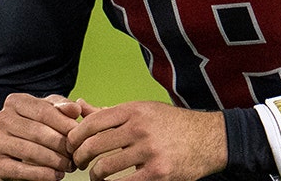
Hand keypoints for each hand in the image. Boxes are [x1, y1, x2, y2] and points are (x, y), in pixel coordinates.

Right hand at [0, 93, 81, 180]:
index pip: (44, 111)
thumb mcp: (51, 111)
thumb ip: (64, 107)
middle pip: (37, 132)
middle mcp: (1, 119)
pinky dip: (41, 174)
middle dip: (60, 144)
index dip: (64, 124)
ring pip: (29, 151)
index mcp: (15, 101)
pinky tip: (56, 175)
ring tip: (69, 165)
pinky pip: (20, 170)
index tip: (79, 135)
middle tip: (76, 154)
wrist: (15, 146)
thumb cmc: (39, 124)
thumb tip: (76, 109)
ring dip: (53, 160)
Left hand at [68, 99, 226, 180]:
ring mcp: (150, 151)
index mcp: (134, 110)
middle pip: (94, 145)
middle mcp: (140, 128)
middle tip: (79, 163)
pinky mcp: (158, 173)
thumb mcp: (142, 111)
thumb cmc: (171, 124)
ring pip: (104, 168)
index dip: (75, 136)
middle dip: (80, 157)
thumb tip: (80, 106)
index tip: (72, 145)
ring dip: (94, 176)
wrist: (208, 139)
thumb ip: (109, 112)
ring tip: (96, 177)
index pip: (92, 122)